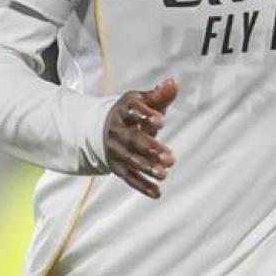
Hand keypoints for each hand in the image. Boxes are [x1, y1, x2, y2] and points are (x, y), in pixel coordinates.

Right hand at [104, 79, 177, 198]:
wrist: (102, 128)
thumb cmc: (132, 112)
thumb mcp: (143, 100)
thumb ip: (160, 95)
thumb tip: (173, 83)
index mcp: (124, 111)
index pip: (133, 111)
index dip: (146, 116)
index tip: (162, 120)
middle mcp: (117, 131)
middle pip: (133, 140)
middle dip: (150, 148)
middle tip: (170, 157)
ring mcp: (116, 150)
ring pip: (131, 160)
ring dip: (147, 168)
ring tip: (164, 174)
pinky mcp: (117, 166)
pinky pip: (129, 178)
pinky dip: (142, 186)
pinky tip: (157, 193)